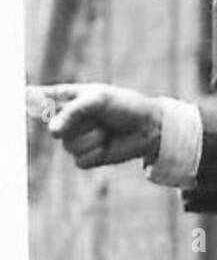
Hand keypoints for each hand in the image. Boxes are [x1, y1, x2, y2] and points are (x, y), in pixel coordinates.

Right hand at [32, 83, 164, 168]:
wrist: (149, 127)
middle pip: (54, 127)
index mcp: (68, 99)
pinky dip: (96, 152)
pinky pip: (80, 159)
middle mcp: (68, 120)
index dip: (32, 101)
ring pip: (68, 145)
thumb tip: (52, 131)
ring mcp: (76, 139)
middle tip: (97, 117)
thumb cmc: (125, 106)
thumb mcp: (98, 99)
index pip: (40, 100)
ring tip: (106, 130)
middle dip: (77, 123)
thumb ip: (73, 111)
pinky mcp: (87, 157)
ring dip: (91, 138)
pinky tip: (107, 144)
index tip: (26, 100)